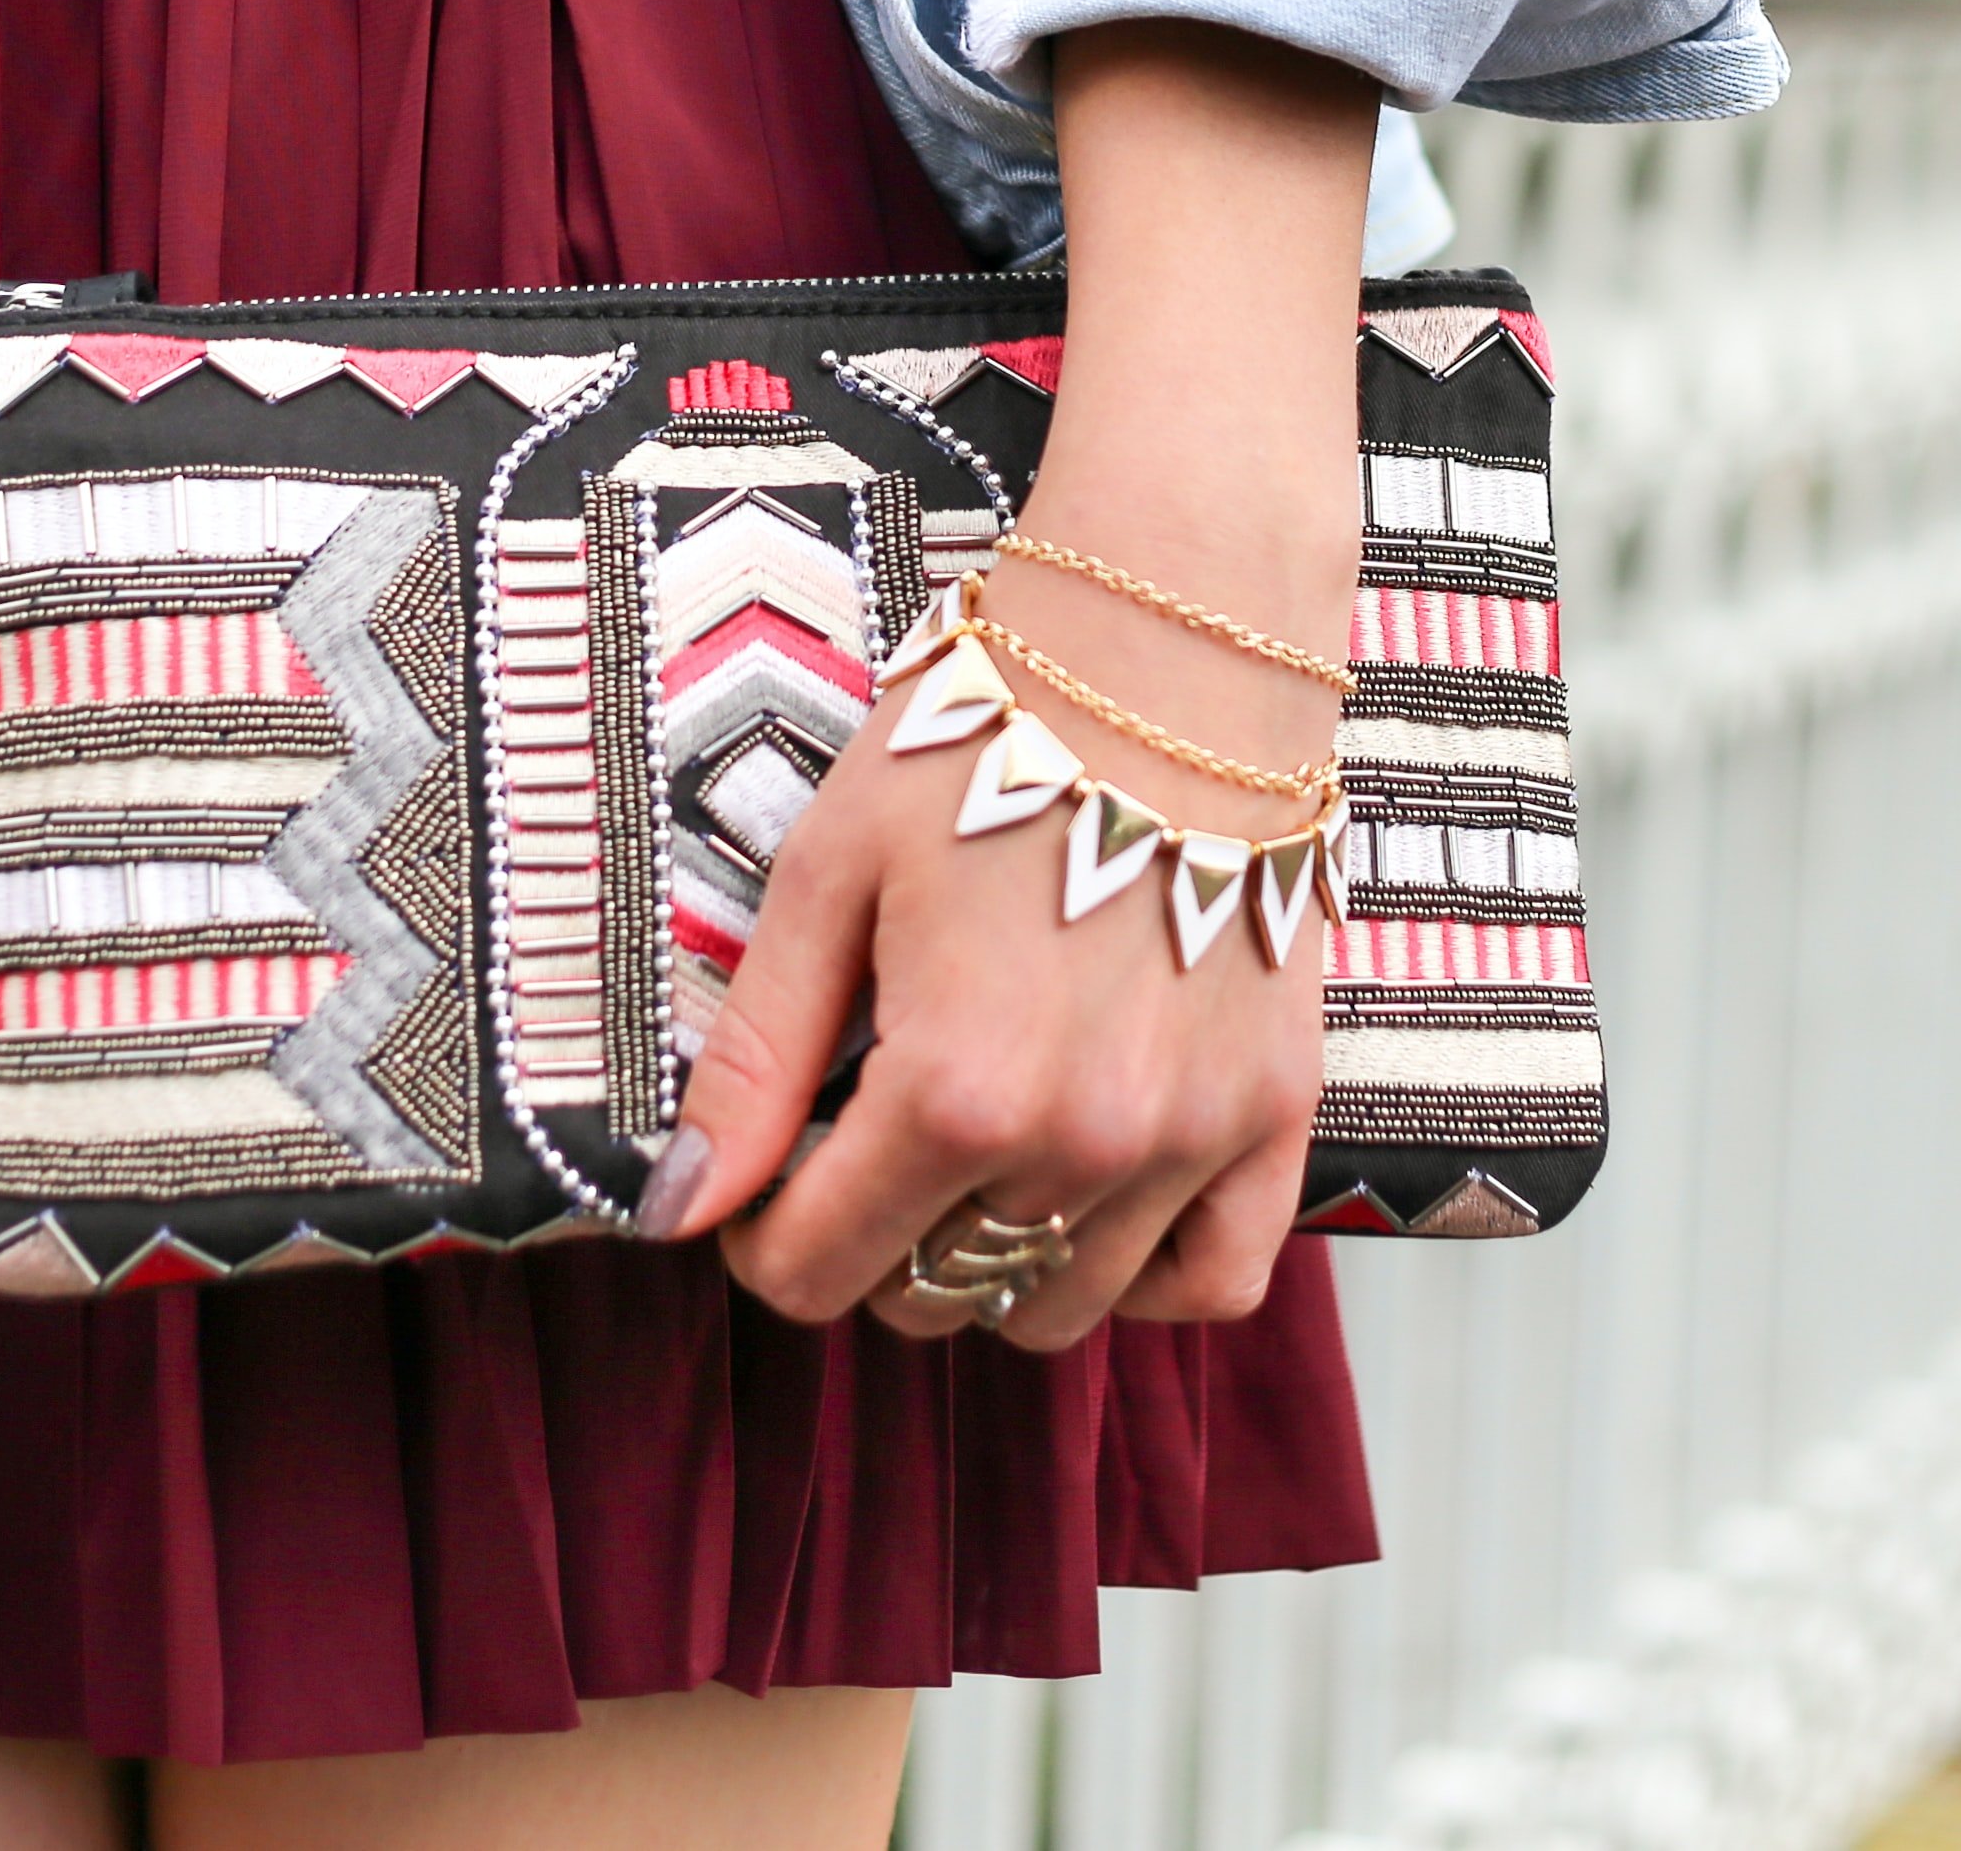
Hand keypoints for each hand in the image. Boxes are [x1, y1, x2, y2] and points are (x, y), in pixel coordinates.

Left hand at [641, 16, 1376, 1346]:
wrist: (1176, 651)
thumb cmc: (984, 738)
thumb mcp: (829, 877)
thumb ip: (757, 1059)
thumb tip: (684, 1211)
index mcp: (951, 1088)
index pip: (816, 1270)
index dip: (762, 1239)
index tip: (767, 1180)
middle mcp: (1077, 1143)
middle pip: (931, 1296)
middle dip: (870, 1243)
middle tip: (868, 1142)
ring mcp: (1189, 1140)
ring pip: (1058, 1310)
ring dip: (993, 1262)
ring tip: (975, 1161)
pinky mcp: (1277, 1113)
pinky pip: (1213, 1284)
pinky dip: (1145, 1277)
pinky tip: (1094, 1208)